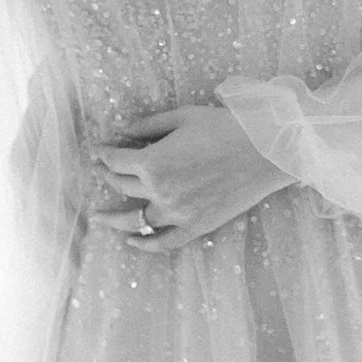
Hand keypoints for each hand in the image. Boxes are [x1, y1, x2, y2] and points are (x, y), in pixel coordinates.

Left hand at [90, 105, 281, 248]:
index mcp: (152, 161)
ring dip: (113, 218)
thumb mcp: (182, 117)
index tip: (96, 150)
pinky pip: (163, 242)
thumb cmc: (225, 127)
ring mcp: (177, 212)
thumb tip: (121, 131)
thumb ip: (147, 126)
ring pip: (134, 220)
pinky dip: (145, 244)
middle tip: (100, 170)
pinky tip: (133, 241)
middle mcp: (159, 190)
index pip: (115, 160)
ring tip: (100, 216)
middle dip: (106, 176)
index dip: (102, 154)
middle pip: (121, 186)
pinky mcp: (196, 226)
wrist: (265, 151)